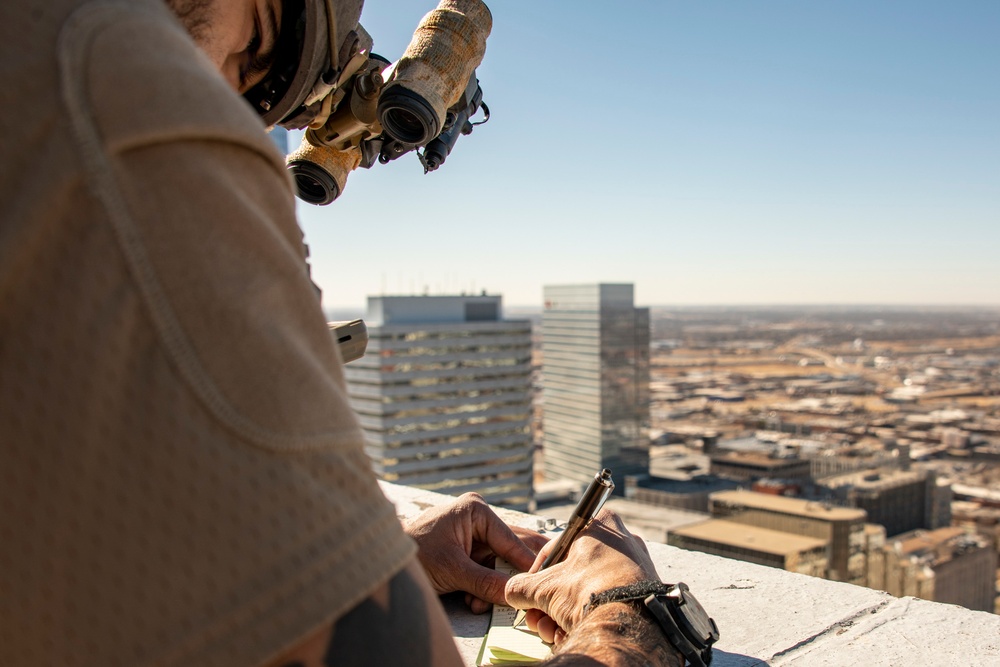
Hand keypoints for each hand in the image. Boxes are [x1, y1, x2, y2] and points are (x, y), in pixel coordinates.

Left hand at [404, 493, 548, 612]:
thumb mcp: (452, 570)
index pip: (510, 539)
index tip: (542, 579)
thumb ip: (485, 583)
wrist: (386, 562)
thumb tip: (514, 594)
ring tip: (480, 604)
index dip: (527, 562)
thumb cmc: (414, 553)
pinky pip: (487, 572)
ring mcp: (474, 537)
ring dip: (493, 587)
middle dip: (513, 574)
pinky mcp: (469, 554)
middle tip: (536, 587)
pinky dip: (482, 590)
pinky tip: (472, 601)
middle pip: (510, 549)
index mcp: (476, 510)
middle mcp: (479, 519)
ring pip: (499, 565)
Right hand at [504, 508, 657, 643]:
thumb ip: (522, 586)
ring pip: (588, 591)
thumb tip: (514, 591)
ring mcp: (636, 568)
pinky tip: (572, 633)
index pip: (557, 547)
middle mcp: (623, 542)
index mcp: (601, 525)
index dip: (537, 573)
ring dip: (564, 613)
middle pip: (573, 574)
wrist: (628, 625)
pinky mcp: (643, 593)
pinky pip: (607, 603)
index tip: (529, 590)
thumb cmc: (591, 593)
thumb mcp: (544, 588)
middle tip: (538, 616)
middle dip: (550, 600)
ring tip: (553, 631)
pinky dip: (587, 618)